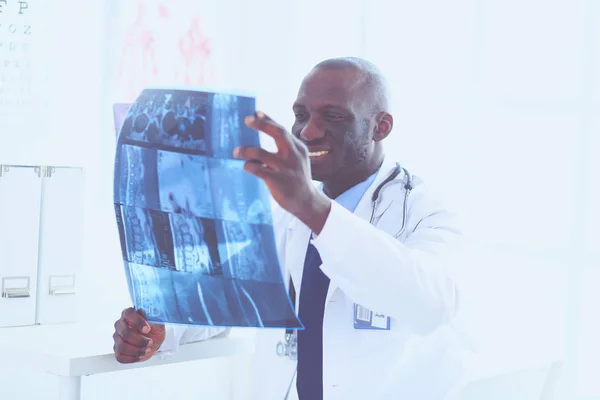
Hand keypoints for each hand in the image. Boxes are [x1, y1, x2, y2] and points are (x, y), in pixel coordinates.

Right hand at [113, 308, 165, 362]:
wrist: (154, 341)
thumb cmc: (154, 329)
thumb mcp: (157, 321)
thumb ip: (152, 316)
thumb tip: (150, 312)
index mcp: (129, 314)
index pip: (128, 314)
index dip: (137, 322)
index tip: (147, 329)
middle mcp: (120, 325)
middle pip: (124, 333)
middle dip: (139, 340)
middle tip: (150, 342)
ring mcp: (117, 338)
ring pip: (122, 346)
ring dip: (137, 350)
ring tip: (147, 350)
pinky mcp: (118, 350)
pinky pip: (120, 357)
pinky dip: (132, 358)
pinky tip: (140, 355)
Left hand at [233, 111, 330, 233]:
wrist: (306, 201)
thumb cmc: (297, 177)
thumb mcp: (297, 158)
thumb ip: (285, 146)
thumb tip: (267, 131)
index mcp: (298, 148)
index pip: (281, 129)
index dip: (268, 120)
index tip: (256, 112)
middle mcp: (292, 154)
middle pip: (277, 133)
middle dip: (261, 124)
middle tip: (247, 119)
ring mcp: (284, 167)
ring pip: (260, 153)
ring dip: (246, 150)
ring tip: (236, 151)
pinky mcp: (276, 180)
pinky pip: (257, 170)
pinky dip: (249, 166)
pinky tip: (246, 167)